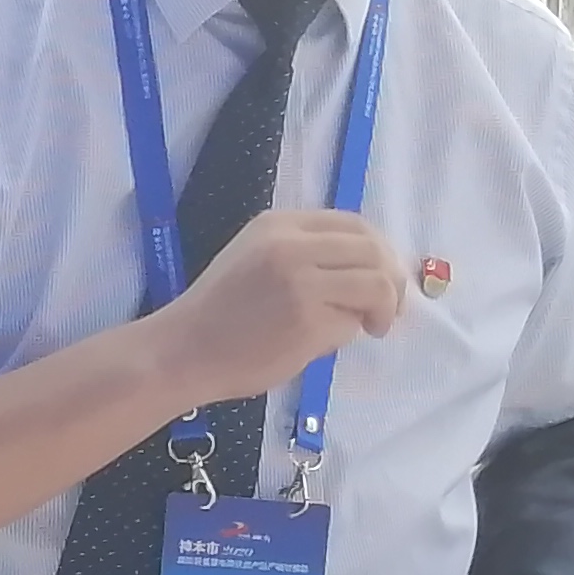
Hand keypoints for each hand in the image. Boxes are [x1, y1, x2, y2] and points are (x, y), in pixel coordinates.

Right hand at [147, 208, 405, 407]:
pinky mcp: (307, 319)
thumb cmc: (218, 313)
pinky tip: (330, 342)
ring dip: (385, 308)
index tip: (379, 278)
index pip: (354, 223)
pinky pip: (354, 320)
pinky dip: (353, 332)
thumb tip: (366, 269)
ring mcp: (300, 280)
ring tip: (372, 326)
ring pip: (376, 282)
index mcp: (278, 224)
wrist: (182, 351)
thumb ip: (303, 253)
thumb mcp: (255, 258)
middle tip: (385, 310)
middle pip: (373, 250)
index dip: (379, 252)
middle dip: (391, 281)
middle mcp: (290, 244)